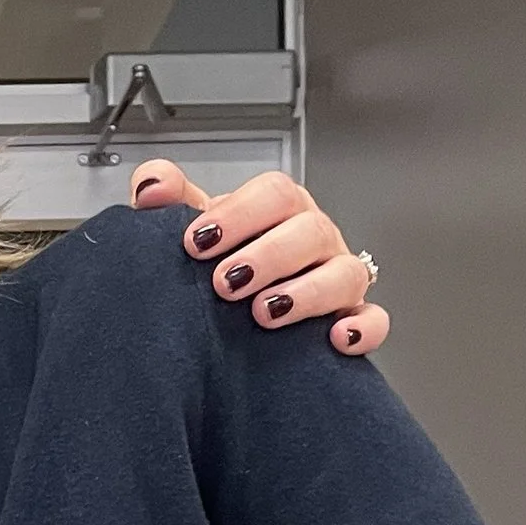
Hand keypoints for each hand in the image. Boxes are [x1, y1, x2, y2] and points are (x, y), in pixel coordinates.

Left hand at [130, 161, 389, 356]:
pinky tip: (335, 338)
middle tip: (224, 283)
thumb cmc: (218, 263)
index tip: (196, 242)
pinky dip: (361, 328)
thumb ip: (168, 200)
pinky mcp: (352, 318)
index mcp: (279, 210)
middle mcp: (314, 239)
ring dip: (306, 293)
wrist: (228, 316)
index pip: (274, 193)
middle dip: (267, 255)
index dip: (238, 214)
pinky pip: (373, 320)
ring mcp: (337, 277)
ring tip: (264, 312)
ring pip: (345, 273)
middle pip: (310, 230)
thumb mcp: (192, 230)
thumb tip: (152, 185)